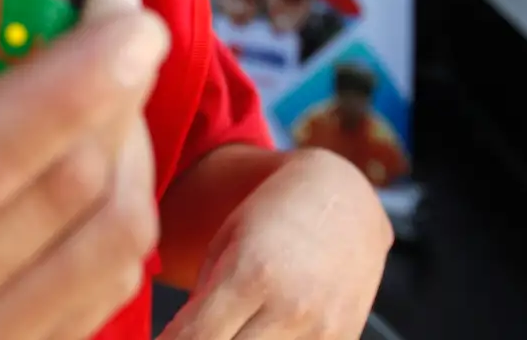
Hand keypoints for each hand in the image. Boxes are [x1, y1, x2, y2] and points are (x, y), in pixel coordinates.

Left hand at [160, 149, 390, 339]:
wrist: (348, 200)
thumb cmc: (276, 212)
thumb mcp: (227, 241)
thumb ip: (202, 296)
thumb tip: (178, 338)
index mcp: (250, 274)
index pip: (195, 337)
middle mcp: (288, 308)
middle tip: (192, 333)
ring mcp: (321, 330)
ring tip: (226, 328)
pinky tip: (261, 331)